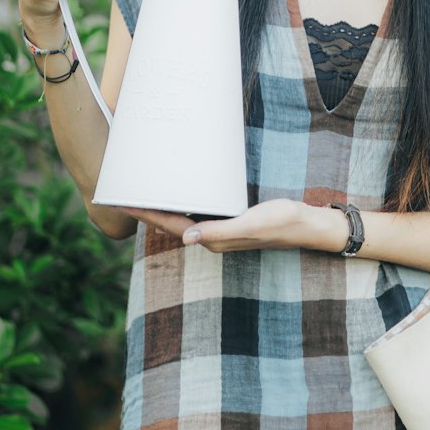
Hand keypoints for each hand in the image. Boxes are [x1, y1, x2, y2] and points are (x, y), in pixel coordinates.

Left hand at [123, 199, 348, 254]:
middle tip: (122, 191)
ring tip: (140, 190)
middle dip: (146, 210)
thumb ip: (221, 231)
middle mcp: (211, 236)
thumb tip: (187, 238)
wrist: (307, 225)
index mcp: (213, 239)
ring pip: (180, 218)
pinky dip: (179, 203)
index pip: (171, 226)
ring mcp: (219, 229)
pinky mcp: (227, 220)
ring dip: (160, 207)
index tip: (125, 201)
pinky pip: (195, 212)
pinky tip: (174, 192)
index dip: (146, 214)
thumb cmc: (282, 222)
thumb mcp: (253, 223)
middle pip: (170, 222)